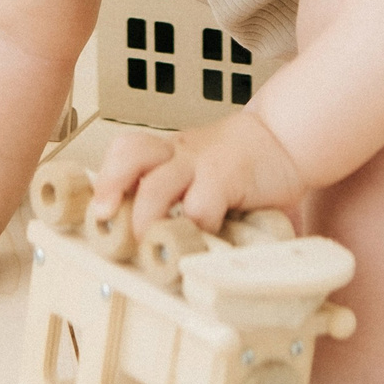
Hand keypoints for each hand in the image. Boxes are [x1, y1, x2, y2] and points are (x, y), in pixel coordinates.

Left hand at [90, 113, 306, 235]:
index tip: (98, 210)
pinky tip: (205, 237)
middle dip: (110, 185)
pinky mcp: (224, 177)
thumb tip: (157, 243)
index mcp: (168, 152)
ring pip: (155, 184)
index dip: (107, 177)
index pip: (125, 150)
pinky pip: (199, 206)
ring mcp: (200, 163)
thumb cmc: (242, 165)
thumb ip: (182, 199)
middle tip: (106, 216)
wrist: (285, 139)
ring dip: (145, 216)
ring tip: (147, 240)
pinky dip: (197, 227)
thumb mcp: (203, 172)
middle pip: (129, 153)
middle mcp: (178, 153)